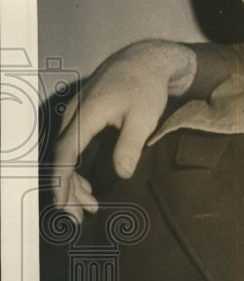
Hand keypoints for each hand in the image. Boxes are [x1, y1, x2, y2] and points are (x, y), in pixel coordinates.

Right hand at [51, 40, 195, 221]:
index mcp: (85, 116)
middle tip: (79, 219)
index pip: (65, 155)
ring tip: (88, 209)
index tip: (63, 206)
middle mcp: (73, 115)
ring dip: (73, 184)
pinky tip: (89, 190)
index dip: (61, 182)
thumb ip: (129, 145)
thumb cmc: (147, 88)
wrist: (145, 61)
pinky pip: (72, 149)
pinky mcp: (81, 118)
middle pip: (61, 160)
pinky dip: (77, 170)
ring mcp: (74, 115)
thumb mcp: (144, 118)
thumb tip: (121, 175)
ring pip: (65, 156)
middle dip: (67, 192)